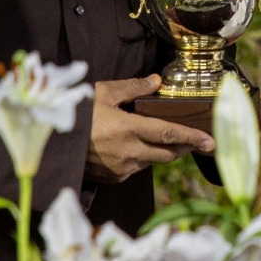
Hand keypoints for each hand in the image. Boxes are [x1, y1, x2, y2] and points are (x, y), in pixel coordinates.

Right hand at [86, 75, 214, 182]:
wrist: (49, 142)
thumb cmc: (75, 113)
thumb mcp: (103, 93)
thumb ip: (133, 88)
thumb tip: (156, 82)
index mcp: (129, 129)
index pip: (169, 134)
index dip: (193, 138)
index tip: (211, 142)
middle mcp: (129, 153)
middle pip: (167, 154)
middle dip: (182, 147)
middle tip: (193, 140)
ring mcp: (121, 168)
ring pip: (151, 161)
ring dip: (160, 152)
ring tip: (161, 139)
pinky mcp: (112, 178)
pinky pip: (134, 169)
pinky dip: (139, 159)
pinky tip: (133, 147)